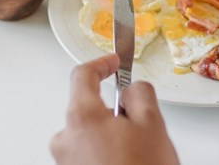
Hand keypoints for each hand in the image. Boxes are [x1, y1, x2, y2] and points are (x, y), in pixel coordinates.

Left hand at [50, 54, 179, 164]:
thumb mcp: (152, 124)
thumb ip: (139, 94)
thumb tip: (132, 89)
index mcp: (82, 118)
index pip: (82, 76)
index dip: (102, 63)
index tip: (114, 62)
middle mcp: (66, 139)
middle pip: (87, 108)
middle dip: (113, 110)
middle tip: (140, 123)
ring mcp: (66, 162)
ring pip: (89, 134)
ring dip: (111, 135)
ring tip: (138, 153)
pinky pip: (89, 154)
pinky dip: (107, 153)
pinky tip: (129, 164)